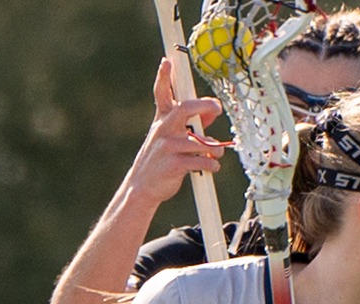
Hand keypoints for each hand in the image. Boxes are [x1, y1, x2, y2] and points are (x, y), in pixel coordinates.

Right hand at [124, 57, 225, 210]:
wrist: (142, 186)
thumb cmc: (162, 158)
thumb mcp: (174, 137)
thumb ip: (194, 123)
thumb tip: (213, 110)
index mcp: (163, 120)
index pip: (162, 94)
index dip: (164, 77)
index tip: (166, 61)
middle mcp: (163, 129)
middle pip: (184, 108)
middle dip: (203, 105)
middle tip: (216, 106)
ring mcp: (167, 146)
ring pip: (198, 141)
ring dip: (214, 148)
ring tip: (216, 154)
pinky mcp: (173, 164)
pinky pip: (200, 160)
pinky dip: (211, 164)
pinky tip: (212, 167)